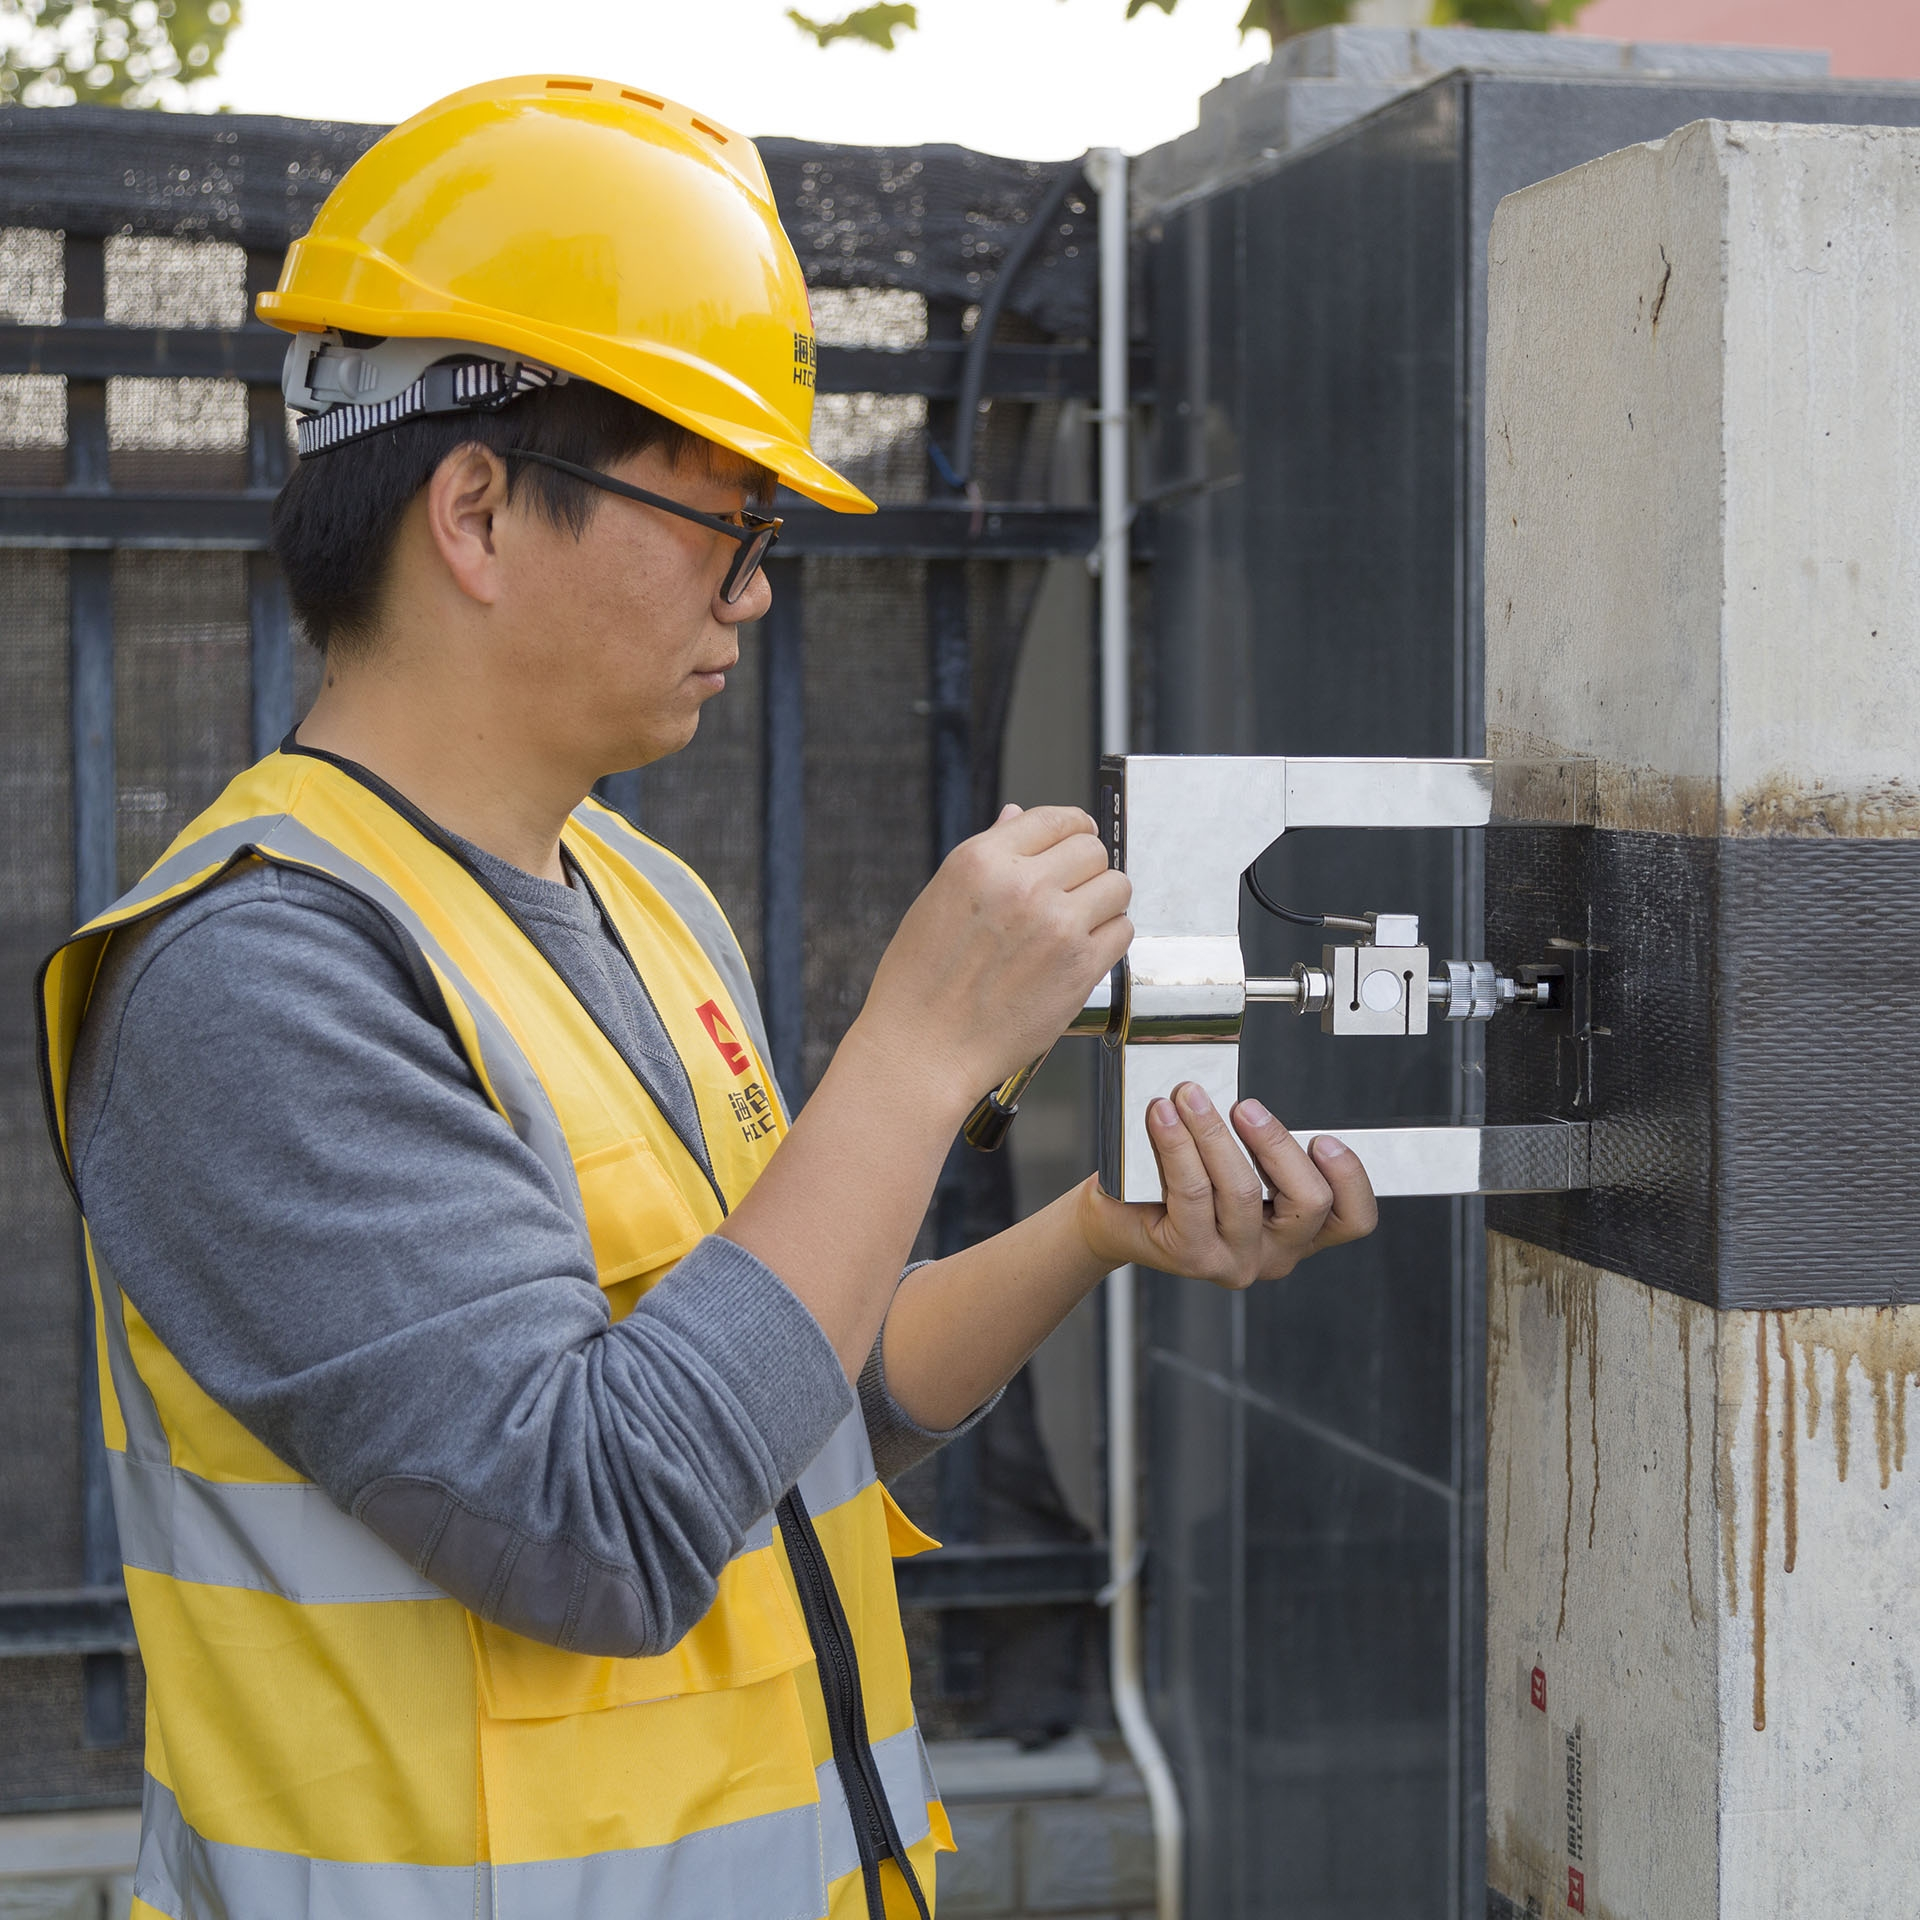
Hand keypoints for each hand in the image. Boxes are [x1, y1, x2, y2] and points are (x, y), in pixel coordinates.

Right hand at [856, 803, 1131, 1102]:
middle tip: (1074, 891)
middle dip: (1087, 868)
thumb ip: (987, 857)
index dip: (1073, 829)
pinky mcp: (1080, 967)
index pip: (1055, 818)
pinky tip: (1081, 951)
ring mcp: (1057, 925)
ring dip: (1104, 902)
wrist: (923, 1050)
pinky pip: (1123, 932)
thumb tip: (1017, 817)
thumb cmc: (919, 984)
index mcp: (981, 861)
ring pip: (1117, 887)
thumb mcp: (938, 900)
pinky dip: (1110, 938)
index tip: (1078, 841)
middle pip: (1093, 850)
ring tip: (1078, 923)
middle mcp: (1022, 886)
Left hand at [1076, 1082, 1376, 1286]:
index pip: (1353, 1219)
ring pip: (1243, 1191)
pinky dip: (1178, 1145)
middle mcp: (1275, 1254)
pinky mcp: (1191, 1256)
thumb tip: (1253, 1103)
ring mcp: (1234, 1260)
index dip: (1350, 1178)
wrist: (1115, 1215)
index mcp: (1299, 1232)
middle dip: (1277, 1142)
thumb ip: (1260, 1145)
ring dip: (1214, 1132)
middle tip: (1244, 1107)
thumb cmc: (1178, 1183)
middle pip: (1308, 1201)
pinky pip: (1192, 1192)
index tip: (1323, 1139)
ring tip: (1190, 1097)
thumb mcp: (1236, 1164)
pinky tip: (1164, 1117)